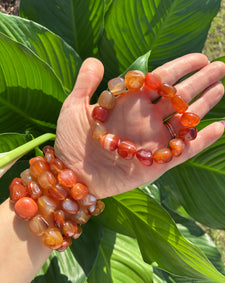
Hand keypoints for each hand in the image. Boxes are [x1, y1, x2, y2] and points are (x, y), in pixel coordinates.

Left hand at [54, 54, 224, 197]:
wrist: (72, 174)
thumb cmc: (71, 141)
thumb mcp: (74, 106)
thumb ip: (86, 82)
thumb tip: (96, 60)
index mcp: (129, 104)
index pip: (160, 79)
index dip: (180, 67)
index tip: (199, 58)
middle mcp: (144, 120)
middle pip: (177, 96)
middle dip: (199, 81)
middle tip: (219, 67)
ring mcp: (152, 141)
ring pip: (184, 121)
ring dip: (203, 105)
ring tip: (220, 88)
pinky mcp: (156, 163)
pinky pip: (183, 151)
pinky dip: (202, 141)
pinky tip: (219, 127)